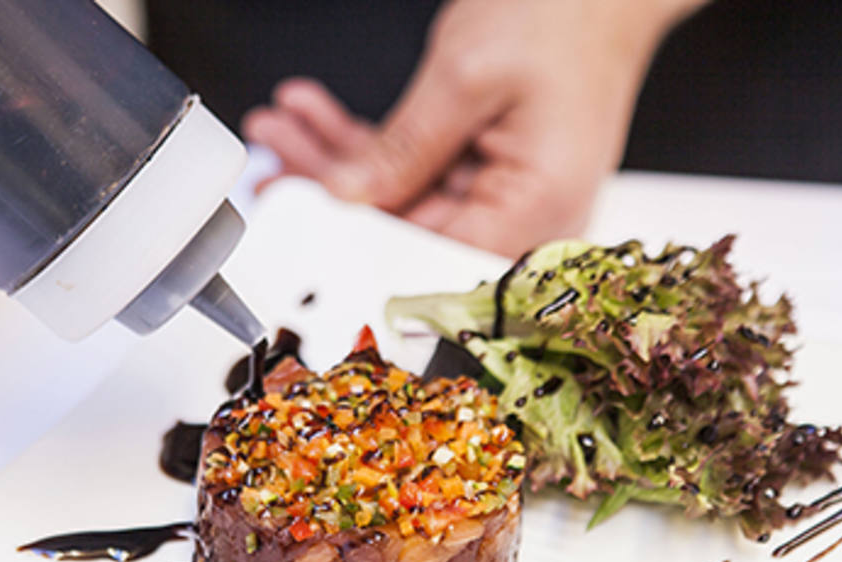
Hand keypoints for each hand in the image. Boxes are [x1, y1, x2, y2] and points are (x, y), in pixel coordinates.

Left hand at [244, 0, 704, 256]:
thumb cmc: (567, 13)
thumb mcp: (467, 76)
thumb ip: (403, 149)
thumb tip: (349, 200)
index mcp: (537, 209)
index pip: (428, 257)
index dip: (354, 248)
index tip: (296, 226)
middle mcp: (526, 217)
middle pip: (409, 230)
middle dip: (333, 192)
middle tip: (274, 164)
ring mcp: (507, 196)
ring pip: (404, 198)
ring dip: (340, 164)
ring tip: (284, 129)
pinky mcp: (489, 173)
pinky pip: (418, 170)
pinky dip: (371, 145)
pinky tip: (318, 118)